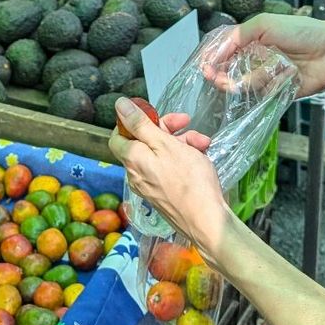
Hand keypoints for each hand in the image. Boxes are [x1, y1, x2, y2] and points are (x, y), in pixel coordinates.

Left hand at [107, 103, 228, 259]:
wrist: (206, 220)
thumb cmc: (189, 179)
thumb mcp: (165, 144)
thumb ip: (140, 124)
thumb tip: (119, 104)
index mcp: (132, 159)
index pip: (118, 135)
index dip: (133, 121)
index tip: (153, 115)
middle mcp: (136, 174)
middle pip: (143, 142)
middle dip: (166, 128)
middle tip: (186, 121)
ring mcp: (150, 185)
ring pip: (160, 154)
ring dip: (181, 142)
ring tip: (202, 142)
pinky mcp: (164, 194)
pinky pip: (168, 169)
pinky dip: (183, 158)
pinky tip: (201, 156)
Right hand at [201, 14, 324, 100]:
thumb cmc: (302, 31)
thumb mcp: (265, 23)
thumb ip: (238, 35)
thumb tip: (216, 52)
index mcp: (253, 40)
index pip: (225, 50)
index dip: (213, 58)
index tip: (203, 65)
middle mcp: (258, 59)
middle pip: (230, 71)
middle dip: (220, 75)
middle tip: (212, 76)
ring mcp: (268, 77)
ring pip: (245, 85)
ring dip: (242, 81)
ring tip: (243, 76)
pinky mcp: (279, 92)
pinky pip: (263, 96)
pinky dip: (265, 89)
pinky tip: (273, 81)